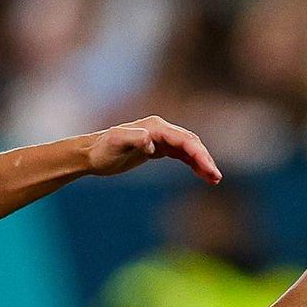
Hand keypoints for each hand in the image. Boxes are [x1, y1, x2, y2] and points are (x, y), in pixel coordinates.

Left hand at [88, 116, 222, 184]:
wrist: (91, 154)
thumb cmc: (102, 150)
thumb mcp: (116, 144)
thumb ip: (133, 139)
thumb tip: (151, 141)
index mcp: (155, 127)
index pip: (184, 140)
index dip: (199, 154)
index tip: (210, 170)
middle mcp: (160, 129)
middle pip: (191, 142)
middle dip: (205, 159)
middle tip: (215, 178)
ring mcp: (160, 138)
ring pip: (188, 148)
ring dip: (202, 162)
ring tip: (214, 179)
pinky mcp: (157, 148)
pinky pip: (181, 154)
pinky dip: (193, 163)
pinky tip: (201, 174)